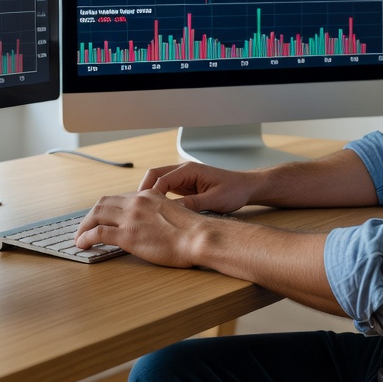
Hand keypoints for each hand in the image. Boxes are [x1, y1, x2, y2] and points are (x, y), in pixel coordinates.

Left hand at [74, 189, 214, 267]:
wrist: (199, 237)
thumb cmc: (193, 231)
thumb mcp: (173, 212)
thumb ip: (158, 213)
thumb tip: (150, 224)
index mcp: (148, 195)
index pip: (119, 198)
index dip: (106, 209)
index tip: (101, 218)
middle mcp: (136, 202)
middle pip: (103, 203)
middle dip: (91, 215)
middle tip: (85, 227)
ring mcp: (131, 217)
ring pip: (96, 214)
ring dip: (84, 226)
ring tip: (79, 237)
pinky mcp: (128, 235)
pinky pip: (98, 233)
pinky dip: (86, 237)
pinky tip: (82, 244)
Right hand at [139, 162, 258, 212]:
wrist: (246, 187)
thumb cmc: (234, 190)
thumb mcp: (215, 199)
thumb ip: (194, 204)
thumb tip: (173, 211)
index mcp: (190, 170)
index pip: (162, 178)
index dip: (151, 193)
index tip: (145, 208)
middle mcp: (184, 171)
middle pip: (155, 176)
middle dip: (143, 191)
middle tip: (136, 208)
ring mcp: (183, 178)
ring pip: (158, 183)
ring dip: (149, 195)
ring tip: (142, 211)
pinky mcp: (185, 186)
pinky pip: (166, 190)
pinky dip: (158, 199)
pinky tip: (155, 212)